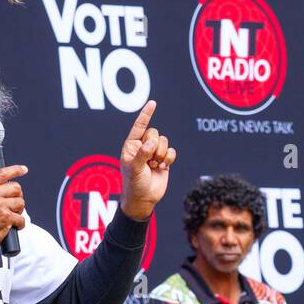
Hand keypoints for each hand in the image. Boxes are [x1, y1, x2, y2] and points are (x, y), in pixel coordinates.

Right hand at [0, 165, 27, 257]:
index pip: (2, 174)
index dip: (15, 170)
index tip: (23, 169)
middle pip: (16, 188)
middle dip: (17, 197)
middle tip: (13, 205)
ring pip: (20, 202)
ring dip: (19, 211)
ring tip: (11, 216)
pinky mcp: (6, 217)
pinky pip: (21, 218)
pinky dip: (20, 224)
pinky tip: (14, 226)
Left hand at [119, 101, 176, 220]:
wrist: (144, 200)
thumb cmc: (134, 185)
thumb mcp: (134, 169)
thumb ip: (142, 154)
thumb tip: (151, 142)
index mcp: (131, 145)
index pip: (139, 126)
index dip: (146, 115)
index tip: (153, 103)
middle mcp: (142, 146)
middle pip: (154, 133)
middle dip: (154, 147)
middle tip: (149, 161)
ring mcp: (153, 153)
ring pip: (164, 141)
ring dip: (161, 154)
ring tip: (154, 166)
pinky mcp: (164, 159)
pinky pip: (171, 150)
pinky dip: (169, 158)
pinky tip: (162, 168)